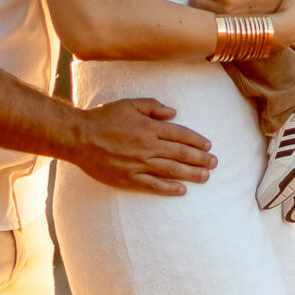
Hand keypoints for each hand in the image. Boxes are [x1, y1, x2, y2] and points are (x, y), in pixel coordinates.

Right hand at [70, 97, 215, 194]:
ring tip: (205, 177)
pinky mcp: (129, 178)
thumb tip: (174, 113)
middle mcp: (148, 147)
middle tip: (214, 164)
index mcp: (149, 128)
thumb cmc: (103, 118)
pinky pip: (153, 185)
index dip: (196, 141)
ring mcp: (139, 164)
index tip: (208, 146)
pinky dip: (169, 188)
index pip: (180, 135)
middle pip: (180, 154)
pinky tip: (182, 190)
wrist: (79, 137)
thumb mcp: (129, 104)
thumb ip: (153, 107)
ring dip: (191, 174)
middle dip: (200, 159)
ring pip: (171, 170)